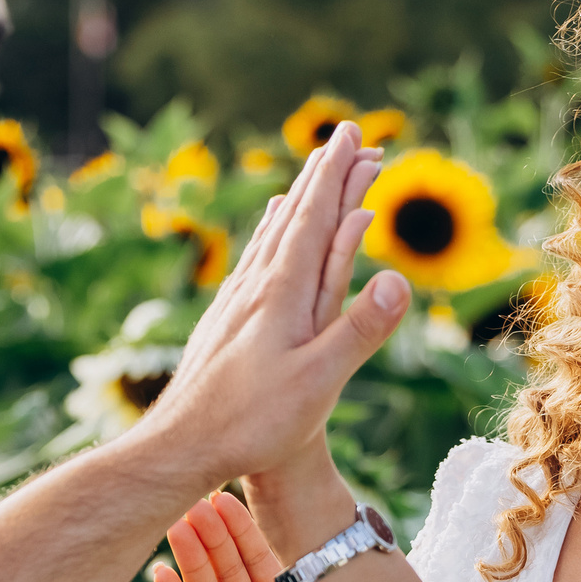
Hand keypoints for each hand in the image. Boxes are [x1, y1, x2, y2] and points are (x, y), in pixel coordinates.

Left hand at [139, 124, 411, 487]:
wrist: (180, 447)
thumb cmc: (251, 423)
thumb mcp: (319, 382)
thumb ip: (359, 329)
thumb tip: (400, 279)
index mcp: (281, 293)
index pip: (314, 218)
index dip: (337, 175)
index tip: (354, 135)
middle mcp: (255, 286)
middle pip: (292, 216)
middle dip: (322, 175)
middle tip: (345, 137)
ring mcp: (234, 303)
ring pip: (269, 236)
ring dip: (296, 201)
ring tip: (309, 177)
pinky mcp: (223, 322)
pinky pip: (253, 262)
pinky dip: (268, 236)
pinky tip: (266, 242)